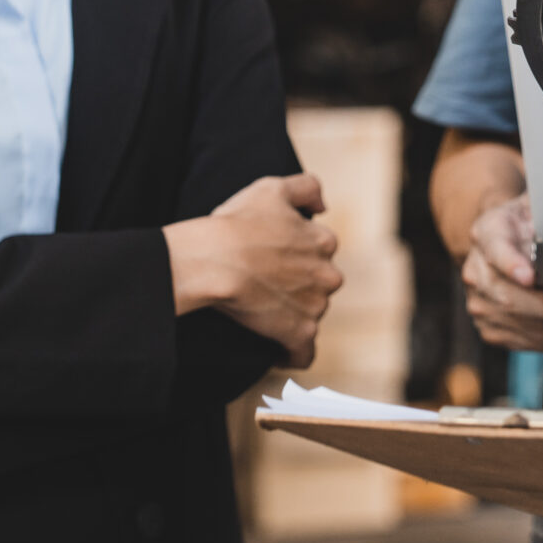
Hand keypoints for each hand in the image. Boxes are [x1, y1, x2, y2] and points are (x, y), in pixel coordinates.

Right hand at [166, 173, 343, 364]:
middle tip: (266, 285)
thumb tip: (323, 207)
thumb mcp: (272, 188)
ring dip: (294, 315)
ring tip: (262, 313)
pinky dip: (292, 354)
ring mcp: (315, 306)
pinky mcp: (299, 334)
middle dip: (300, 285)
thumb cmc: (238, 223)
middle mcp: (327, 274)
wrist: (214, 261)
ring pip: (312, 313)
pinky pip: (304, 353)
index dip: (298, 253)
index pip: (320, 250)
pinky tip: (277, 352)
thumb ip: (307, 188)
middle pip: (320, 283)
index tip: (276, 259)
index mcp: (323, 241)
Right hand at [460, 193, 542, 352]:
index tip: (530, 276)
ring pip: (528, 327)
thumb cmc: (530, 221)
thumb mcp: (538, 204)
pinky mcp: (493, 331)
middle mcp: (477, 274)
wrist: (503, 241)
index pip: (496, 249)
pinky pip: (534, 343)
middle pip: (513, 299)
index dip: (511, 264)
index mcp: (487, 233)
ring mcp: (481, 307)